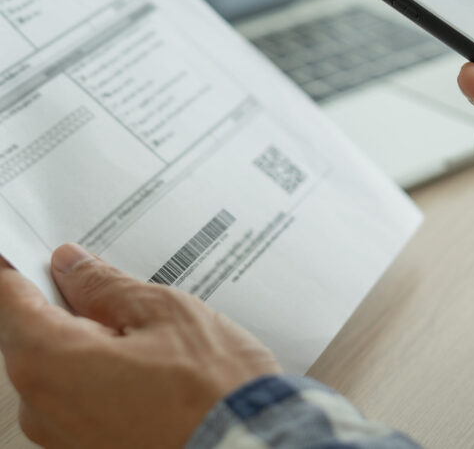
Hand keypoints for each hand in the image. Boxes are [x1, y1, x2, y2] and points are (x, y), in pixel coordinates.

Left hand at [0, 244, 280, 448]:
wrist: (246, 447)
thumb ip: (105, 285)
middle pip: (32, 330)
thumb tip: (71, 265)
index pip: (9, 296)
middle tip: (115, 279)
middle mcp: (42, 406)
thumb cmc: (209, 386)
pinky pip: (78, 394)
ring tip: (145, 321)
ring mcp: (64, 437)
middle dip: (65, 299)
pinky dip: (100, 366)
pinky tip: (149, 357)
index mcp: (49, 360)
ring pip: (58, 363)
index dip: (23, 264)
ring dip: (88, 334)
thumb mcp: (161, 311)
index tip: (46, 249)